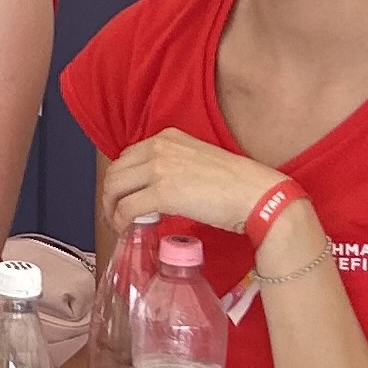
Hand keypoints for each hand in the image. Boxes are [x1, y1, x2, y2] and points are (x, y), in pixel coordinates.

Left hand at [96, 129, 291, 239]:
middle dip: (111, 194)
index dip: (121, 179)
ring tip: (120, 223)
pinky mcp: (162, 192)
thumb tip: (154, 190)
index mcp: (167, 137)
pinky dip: (121, 221)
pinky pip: (127, 209)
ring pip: (115, 189)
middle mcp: (159, 148)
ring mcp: (159, 169)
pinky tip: (127, 230)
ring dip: (112, 209)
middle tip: (116, 213)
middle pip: (116, 172)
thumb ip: (173, 166)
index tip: (123, 195)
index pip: (128, 156)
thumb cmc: (235, 183)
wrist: (256, 194)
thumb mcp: (197, 160)